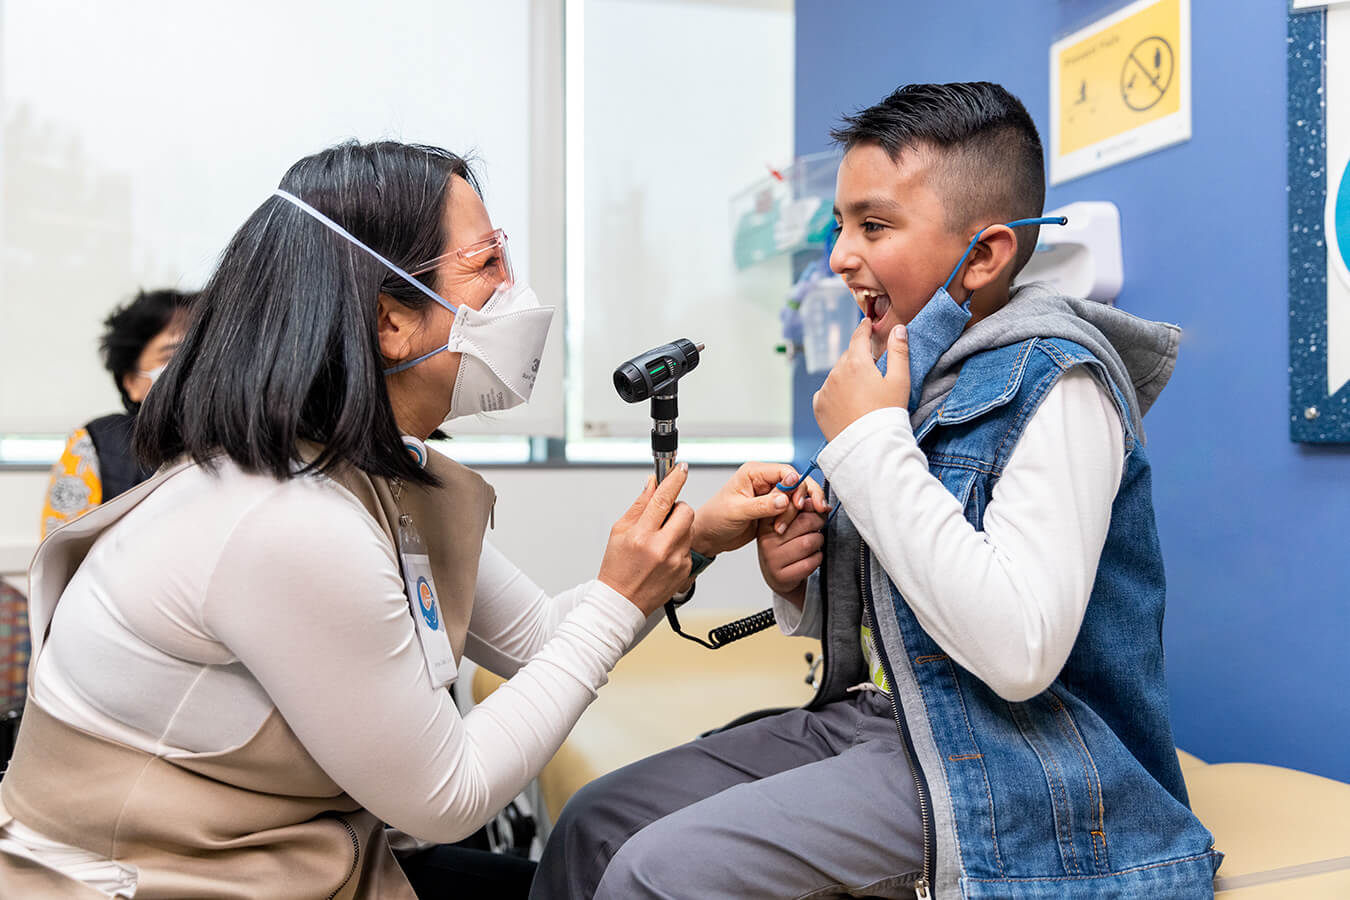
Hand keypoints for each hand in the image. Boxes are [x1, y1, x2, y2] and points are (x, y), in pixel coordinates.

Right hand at [598, 464, 694, 615]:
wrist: (622, 602)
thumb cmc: (617, 567)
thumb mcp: (619, 532)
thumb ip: (639, 505)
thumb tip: (653, 483)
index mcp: (641, 536)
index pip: (663, 499)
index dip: (674, 480)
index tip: (681, 468)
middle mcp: (661, 548)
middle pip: (685, 512)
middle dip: (678, 508)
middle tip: (665, 515)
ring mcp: (675, 561)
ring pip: (689, 529)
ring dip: (678, 527)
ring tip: (660, 539)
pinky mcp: (685, 570)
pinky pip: (688, 546)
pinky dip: (679, 545)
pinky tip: (663, 556)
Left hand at [692, 462, 828, 556]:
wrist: (709, 536)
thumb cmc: (715, 518)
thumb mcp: (737, 512)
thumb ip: (762, 505)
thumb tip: (784, 499)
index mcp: (754, 472)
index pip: (786, 471)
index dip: (797, 486)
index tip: (799, 503)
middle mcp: (764, 480)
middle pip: (796, 483)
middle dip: (801, 500)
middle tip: (798, 516)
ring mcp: (770, 495)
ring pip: (797, 498)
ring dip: (796, 514)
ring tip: (781, 529)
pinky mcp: (774, 509)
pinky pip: (793, 510)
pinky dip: (795, 519)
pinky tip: (790, 528)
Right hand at [756, 510, 825, 607]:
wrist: (779, 576)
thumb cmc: (787, 544)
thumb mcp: (791, 521)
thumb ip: (803, 507)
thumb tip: (818, 502)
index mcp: (766, 520)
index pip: (790, 504)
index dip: (808, 503)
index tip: (814, 505)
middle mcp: (766, 539)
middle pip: (804, 521)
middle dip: (819, 521)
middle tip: (819, 524)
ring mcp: (772, 558)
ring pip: (809, 542)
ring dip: (819, 541)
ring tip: (814, 542)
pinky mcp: (782, 576)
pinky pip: (810, 562)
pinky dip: (817, 558)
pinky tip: (811, 557)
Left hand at [812, 318, 910, 441]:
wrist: (869, 446)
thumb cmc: (888, 414)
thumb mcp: (900, 381)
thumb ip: (899, 352)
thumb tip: (898, 329)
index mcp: (856, 363)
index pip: (858, 337)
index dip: (864, 328)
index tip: (866, 323)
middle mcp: (836, 373)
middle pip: (848, 357)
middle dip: (858, 358)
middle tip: (871, 369)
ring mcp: (825, 389)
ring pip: (837, 374)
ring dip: (846, 376)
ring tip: (862, 392)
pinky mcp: (819, 406)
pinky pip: (827, 391)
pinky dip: (835, 392)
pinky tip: (848, 402)